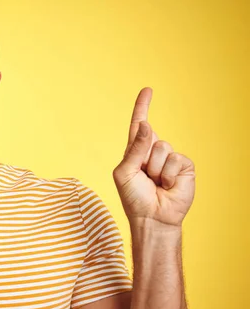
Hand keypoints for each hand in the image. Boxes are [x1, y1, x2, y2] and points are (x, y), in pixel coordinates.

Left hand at [112, 87, 195, 227]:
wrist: (152, 218)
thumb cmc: (134, 198)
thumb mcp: (124, 172)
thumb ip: (134, 149)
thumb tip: (147, 125)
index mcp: (135, 152)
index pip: (139, 125)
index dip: (143, 107)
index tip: (147, 90)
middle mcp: (153, 152)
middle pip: (149, 135)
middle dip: (143, 156)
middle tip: (144, 176)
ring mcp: (169, 158)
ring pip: (162, 147)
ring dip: (155, 169)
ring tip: (155, 183)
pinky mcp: (184, 166)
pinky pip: (175, 160)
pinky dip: (168, 175)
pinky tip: (167, 186)